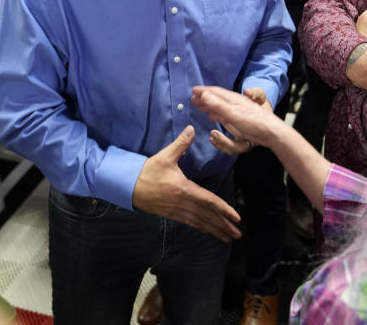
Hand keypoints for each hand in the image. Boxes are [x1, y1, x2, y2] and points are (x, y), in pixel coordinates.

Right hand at [131, 126, 240, 241]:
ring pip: (200, 222)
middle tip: (238, 234)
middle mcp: (183, 203)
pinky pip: (190, 223)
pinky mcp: (171, 214)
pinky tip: (209, 232)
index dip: (224, 209)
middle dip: (223, 225)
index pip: (209, 201)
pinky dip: (201, 228)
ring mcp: (177, 211)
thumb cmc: (147, 171)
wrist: (128, 186)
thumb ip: (181, 143)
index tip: (236, 217)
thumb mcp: (165, 156)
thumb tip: (191, 128)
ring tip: (228, 238)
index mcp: (184, 189)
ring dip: (215, 230)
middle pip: (207, 216)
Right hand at [192, 86, 283, 151]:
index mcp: (232, 99)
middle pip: (216, 98)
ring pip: (219, 105)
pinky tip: (214, 116)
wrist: (271, 131)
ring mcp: (237, 111)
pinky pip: (223, 113)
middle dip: (204, 98)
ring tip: (201, 106)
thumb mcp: (233, 113)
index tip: (193, 91)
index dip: (203, 91)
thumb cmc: (254, 122)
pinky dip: (216, 112)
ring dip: (209, 105)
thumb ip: (218, 104)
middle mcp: (234, 103)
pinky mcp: (240, 119)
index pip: (214, 92)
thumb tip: (204, 94)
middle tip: (193, 99)